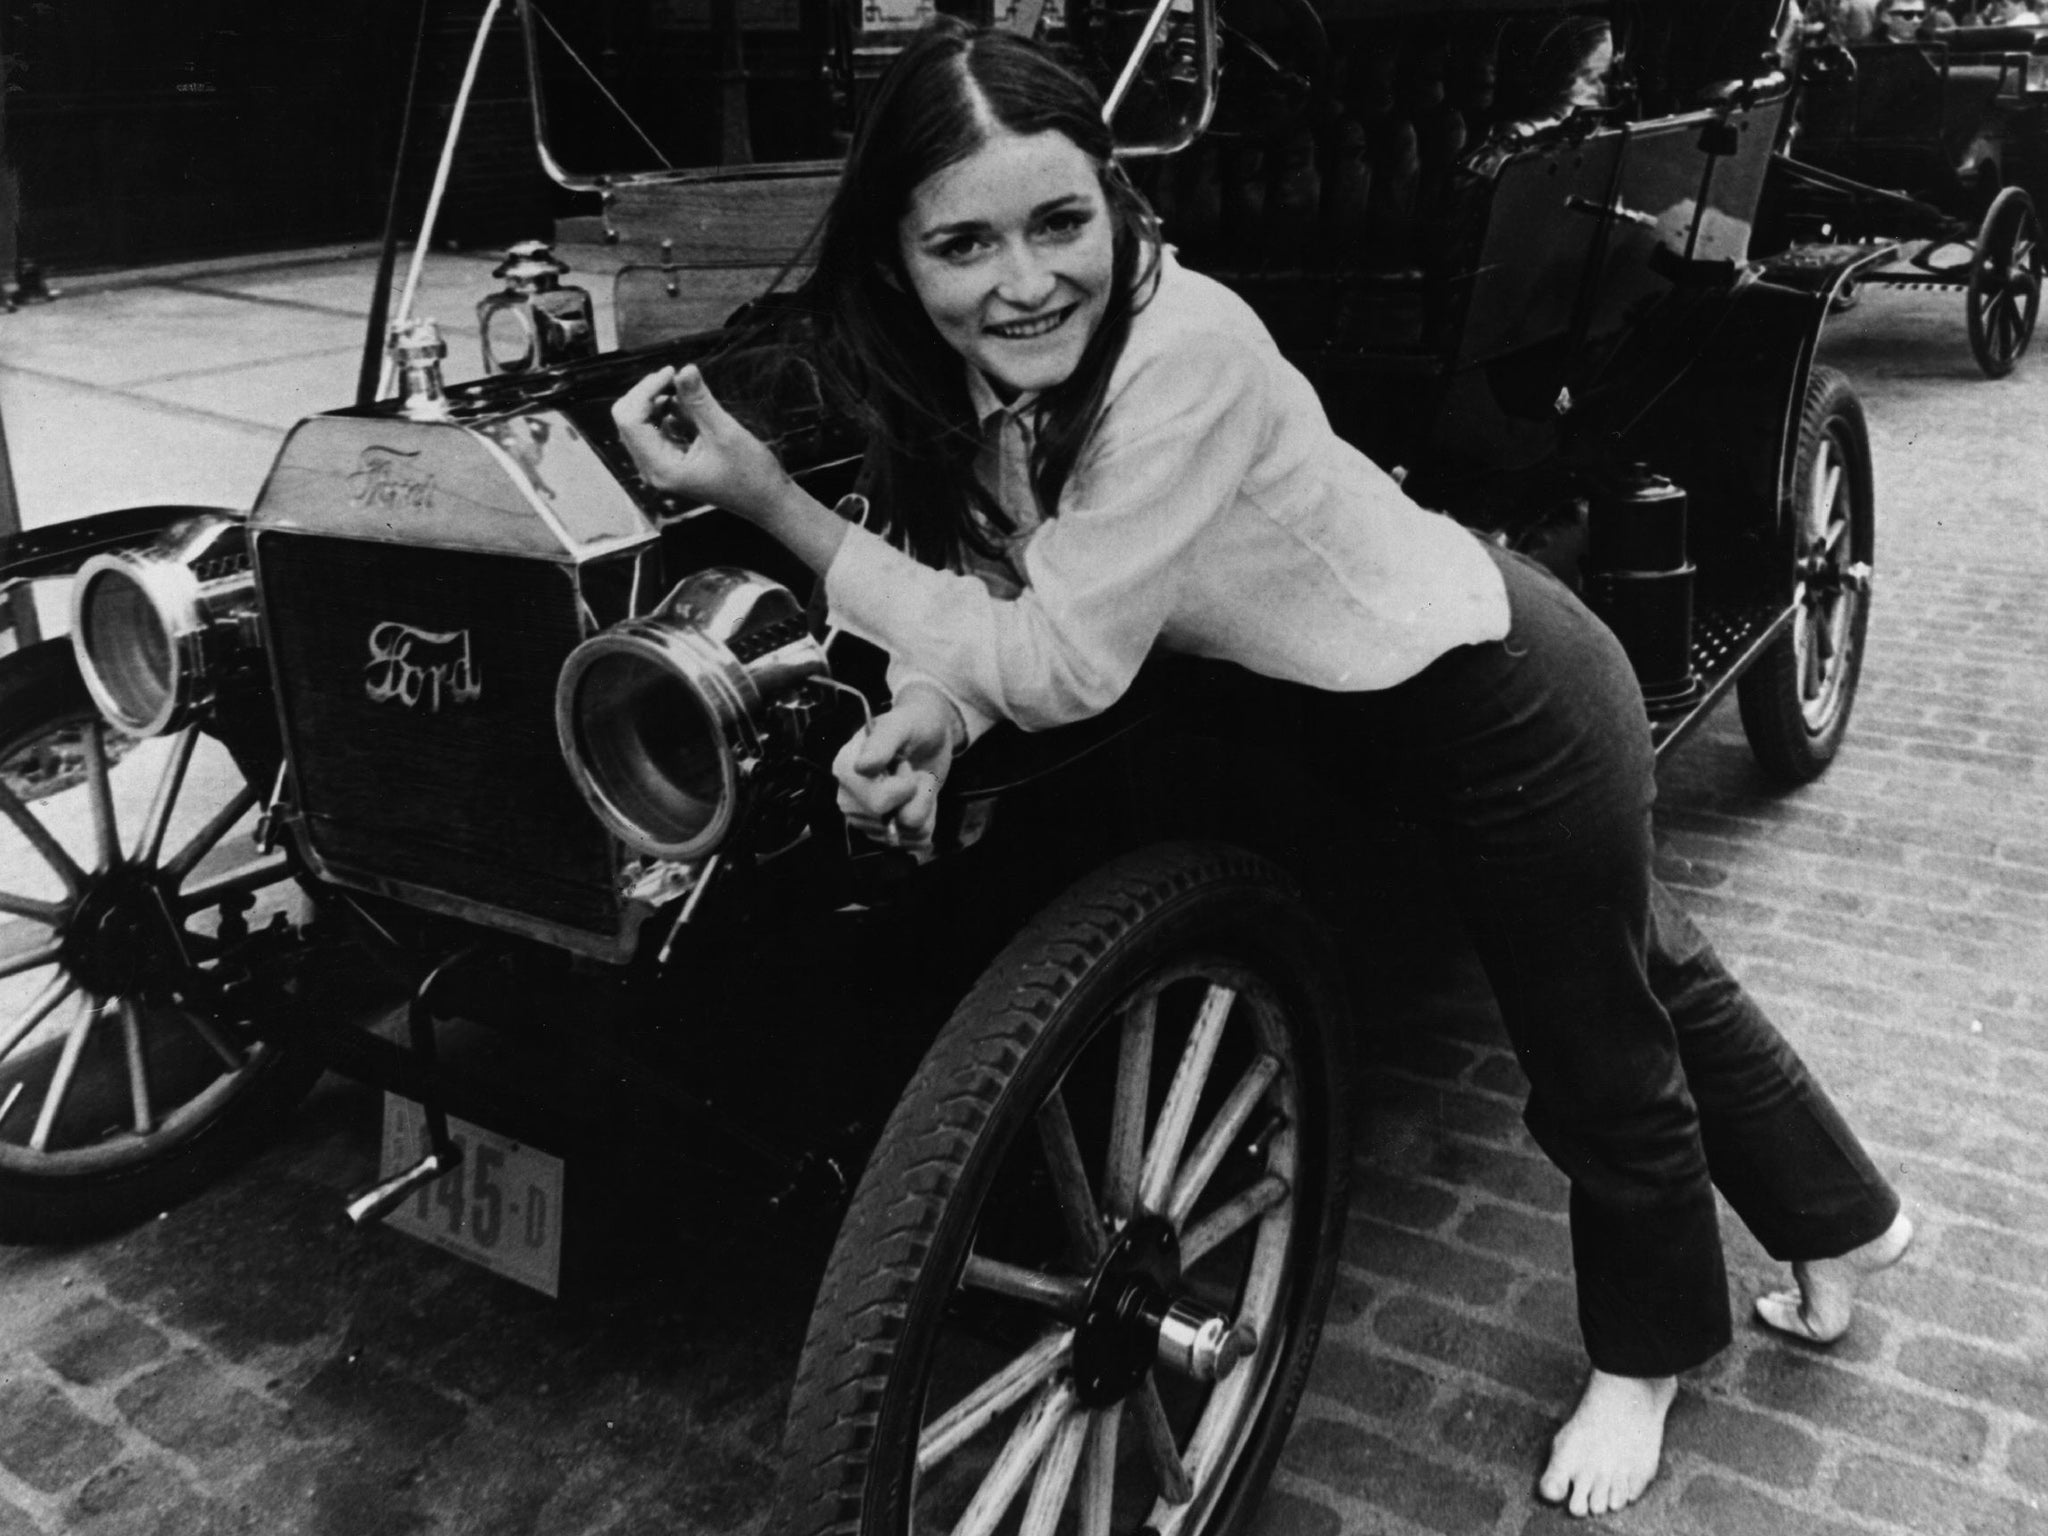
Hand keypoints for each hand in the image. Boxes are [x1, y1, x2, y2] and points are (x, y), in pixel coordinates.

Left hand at [612, 365, 789, 517]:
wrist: (767, 501)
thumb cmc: (750, 475)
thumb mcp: (725, 433)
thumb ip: (700, 401)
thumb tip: (685, 368)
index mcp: (661, 468)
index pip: (629, 421)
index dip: (644, 391)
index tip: (671, 372)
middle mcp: (654, 471)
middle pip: (629, 421)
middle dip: (648, 394)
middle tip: (676, 376)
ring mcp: (661, 467)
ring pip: (642, 424)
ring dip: (659, 402)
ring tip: (689, 395)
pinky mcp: (671, 462)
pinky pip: (658, 430)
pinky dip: (669, 414)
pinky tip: (691, 410)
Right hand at [833, 686, 962, 850]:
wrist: (930, 736)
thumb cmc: (913, 724)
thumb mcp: (902, 723)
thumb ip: (883, 741)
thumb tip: (862, 766)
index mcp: (845, 771)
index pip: (878, 803)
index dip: (904, 787)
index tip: (903, 763)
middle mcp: (850, 799)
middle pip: (891, 825)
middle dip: (915, 797)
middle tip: (911, 771)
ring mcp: (867, 818)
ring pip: (907, 834)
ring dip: (923, 806)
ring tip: (916, 782)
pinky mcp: (886, 831)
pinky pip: (916, 841)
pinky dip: (927, 818)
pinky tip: (921, 797)